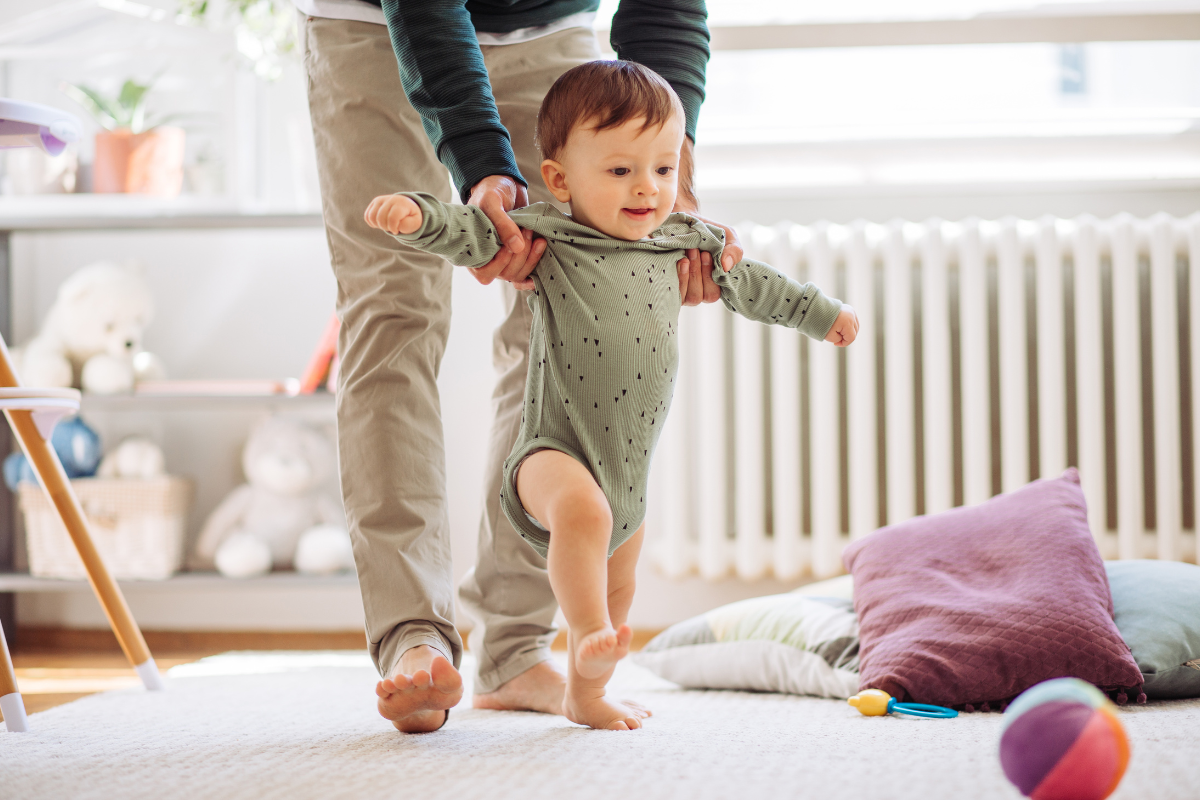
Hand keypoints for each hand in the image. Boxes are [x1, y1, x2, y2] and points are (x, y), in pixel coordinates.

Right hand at [365, 194, 422, 234]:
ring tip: (386, 225)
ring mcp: (381, 199)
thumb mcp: (415, 222)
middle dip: (385, 227)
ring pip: (371, 216)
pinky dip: (372, 223)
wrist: (407, 207)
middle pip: (380, 218)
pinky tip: (380, 223)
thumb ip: (407, 225)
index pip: (392, 218)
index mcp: (402, 203)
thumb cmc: (411, 217)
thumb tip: (395, 225)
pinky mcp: (374, 202)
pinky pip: (367, 216)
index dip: (393, 228)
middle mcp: (390, 199)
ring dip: (378, 225)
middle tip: (392, 228)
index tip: (397, 231)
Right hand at [467, 174, 544, 290]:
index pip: (484, 273)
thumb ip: (502, 223)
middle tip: (525, 229)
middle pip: (505, 274)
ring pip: (518, 274)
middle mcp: (487, 258)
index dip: (499, 264)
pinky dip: (534, 268)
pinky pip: (525, 272)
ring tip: (537, 237)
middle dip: (520, 255)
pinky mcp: (517, 256)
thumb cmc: (491, 191)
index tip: (509, 246)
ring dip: (530, 258)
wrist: (504, 186)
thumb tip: (517, 248)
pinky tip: (540, 257)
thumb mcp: (493, 202)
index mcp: (473, 249)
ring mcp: (502, 259)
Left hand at [672, 215, 743, 306]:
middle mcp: (697, 291)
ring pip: (689, 296)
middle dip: (699, 273)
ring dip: (690, 274)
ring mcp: (682, 291)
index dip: (710, 277)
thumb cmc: (708, 232)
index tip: (707, 254)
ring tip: (689, 252)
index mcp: (713, 284)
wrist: (685, 221)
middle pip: (701, 296)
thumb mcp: (728, 237)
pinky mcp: (668, 286)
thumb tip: (726, 266)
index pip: (713, 294)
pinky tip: (681, 261)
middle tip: (697, 251)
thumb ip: (734, 251)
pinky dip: (680, 276)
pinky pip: (675, 292)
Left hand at [825, 306, 859, 346]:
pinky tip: (840, 327)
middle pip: (855, 332)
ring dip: (848, 331)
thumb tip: (843, 338)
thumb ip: (839, 340)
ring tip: (837, 332)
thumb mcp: (829, 336)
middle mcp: (852, 315)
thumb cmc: (821, 322)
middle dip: (846, 337)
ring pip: (855, 326)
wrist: (816, 309)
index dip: (844, 343)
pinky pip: (853, 320)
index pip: (851, 337)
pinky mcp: (849, 309)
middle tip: (835, 337)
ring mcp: (851, 311)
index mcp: (848, 322)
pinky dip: (848, 325)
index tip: (835, 343)